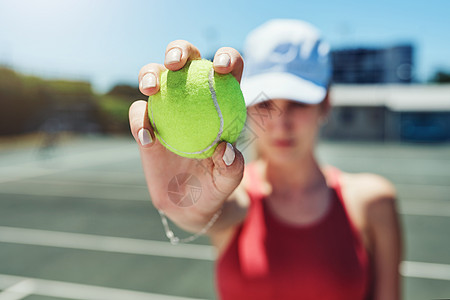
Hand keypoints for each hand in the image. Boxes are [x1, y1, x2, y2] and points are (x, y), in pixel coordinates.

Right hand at [129, 40, 244, 231]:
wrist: (189, 202)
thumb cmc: (215, 185)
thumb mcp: (229, 181)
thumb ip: (232, 167)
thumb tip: (225, 150)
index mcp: (221, 100)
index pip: (227, 68)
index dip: (227, 58)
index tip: (221, 69)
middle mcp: (191, 96)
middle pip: (185, 60)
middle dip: (179, 50)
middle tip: (176, 63)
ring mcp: (166, 107)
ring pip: (154, 76)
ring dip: (150, 73)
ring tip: (152, 87)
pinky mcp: (144, 124)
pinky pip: (137, 113)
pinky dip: (137, 120)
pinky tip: (146, 137)